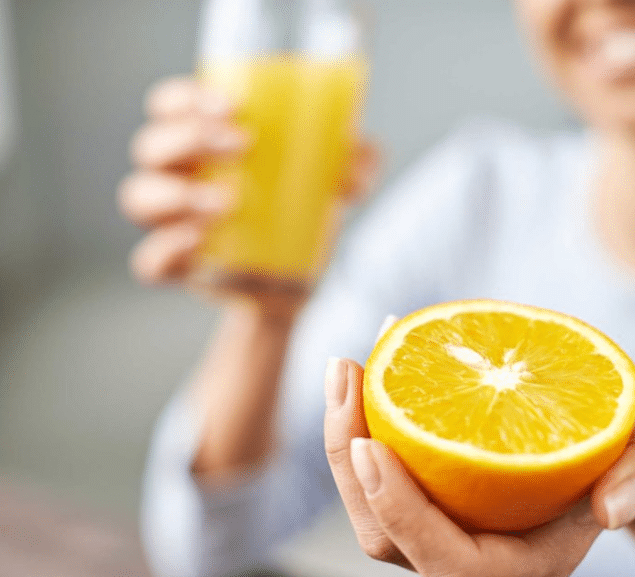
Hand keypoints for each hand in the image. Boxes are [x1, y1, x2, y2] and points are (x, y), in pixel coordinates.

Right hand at [118, 76, 379, 316]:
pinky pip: (149, 261)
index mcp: (206, 143)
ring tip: (226, 203)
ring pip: (139, 197)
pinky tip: (199, 242)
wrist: (296, 281)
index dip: (186, 99)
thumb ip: (358, 161)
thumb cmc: (303, 212)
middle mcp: (179, 178)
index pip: (170, 106)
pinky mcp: (179, 267)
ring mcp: (173, 224)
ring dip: (176, 194)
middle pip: (151, 146)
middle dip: (189, 138)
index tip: (231, 106)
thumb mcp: (338, 182)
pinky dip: (167, 249)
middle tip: (241, 145)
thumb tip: (354, 161)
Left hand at [324, 350, 634, 576]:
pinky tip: (375, 359)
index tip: (375, 445)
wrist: (619, 438)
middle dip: (351, 465)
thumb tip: (615, 507)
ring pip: (371, 506)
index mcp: (531, 558)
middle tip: (347, 377)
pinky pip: (384, 466)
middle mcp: (480, 551)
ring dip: (346, 436)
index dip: (405, 516)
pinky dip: (367, 418)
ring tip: (348, 366)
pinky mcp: (435, 487)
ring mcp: (451, 521)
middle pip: (389, 539)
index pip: (454, 566)